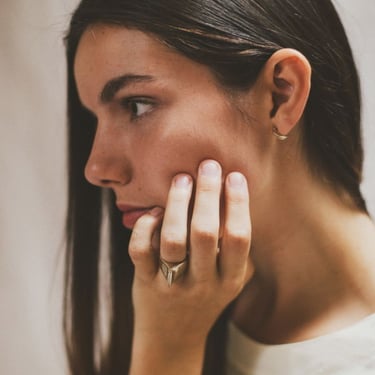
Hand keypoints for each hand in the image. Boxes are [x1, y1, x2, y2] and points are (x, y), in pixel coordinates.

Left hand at [128, 160, 252, 373]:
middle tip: (208, 165)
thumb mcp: (231, 279)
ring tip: (181, 178)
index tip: (234, 175)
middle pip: (205, 232)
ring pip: (173, 239)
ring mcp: (172, 283)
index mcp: (230, 279)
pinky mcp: (145, 282)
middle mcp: (203, 282)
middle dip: (208, 194)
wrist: (174, 335)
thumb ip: (237, 249)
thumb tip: (237, 199)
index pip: (238, 237)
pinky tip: (154, 211)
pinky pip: (141, 250)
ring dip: (177, 204)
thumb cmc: (206, 297)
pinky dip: (145, 226)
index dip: (238, 204)